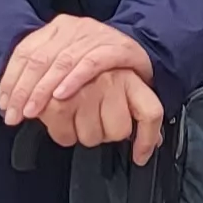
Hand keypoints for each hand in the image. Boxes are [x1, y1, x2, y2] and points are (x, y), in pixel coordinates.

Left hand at [0, 15, 151, 128]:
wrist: (140, 50)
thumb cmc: (99, 63)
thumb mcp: (66, 60)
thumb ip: (41, 73)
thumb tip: (8, 99)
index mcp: (56, 28)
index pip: (25, 52)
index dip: (11, 80)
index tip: (4, 105)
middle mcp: (74, 27)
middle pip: (39, 58)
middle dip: (23, 90)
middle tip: (14, 116)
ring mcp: (96, 35)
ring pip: (61, 62)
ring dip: (43, 90)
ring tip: (32, 112)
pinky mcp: (117, 47)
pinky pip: (91, 63)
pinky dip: (73, 80)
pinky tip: (61, 96)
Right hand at [45, 70, 166, 164]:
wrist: (49, 46)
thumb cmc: (86, 67)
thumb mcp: (118, 78)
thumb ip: (137, 107)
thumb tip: (153, 140)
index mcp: (129, 77)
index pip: (150, 113)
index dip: (147, 139)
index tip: (140, 156)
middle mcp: (110, 82)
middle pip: (118, 132)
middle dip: (106, 132)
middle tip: (96, 118)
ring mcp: (84, 93)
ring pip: (92, 138)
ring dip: (83, 133)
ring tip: (77, 114)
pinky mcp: (58, 103)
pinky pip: (66, 137)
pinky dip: (62, 134)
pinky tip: (62, 120)